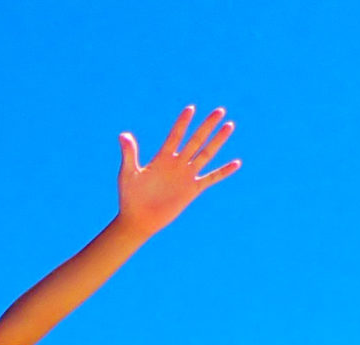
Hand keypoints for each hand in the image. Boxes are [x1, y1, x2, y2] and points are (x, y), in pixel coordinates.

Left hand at [115, 105, 240, 239]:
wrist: (138, 220)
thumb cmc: (129, 197)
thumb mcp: (128, 173)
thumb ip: (129, 154)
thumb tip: (123, 135)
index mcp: (162, 158)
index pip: (175, 136)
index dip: (182, 123)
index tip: (190, 108)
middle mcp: (177, 164)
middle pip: (195, 140)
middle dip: (206, 126)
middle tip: (219, 110)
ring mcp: (186, 175)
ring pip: (206, 154)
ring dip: (218, 141)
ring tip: (229, 125)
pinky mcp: (192, 190)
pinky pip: (211, 178)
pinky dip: (223, 172)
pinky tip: (236, 163)